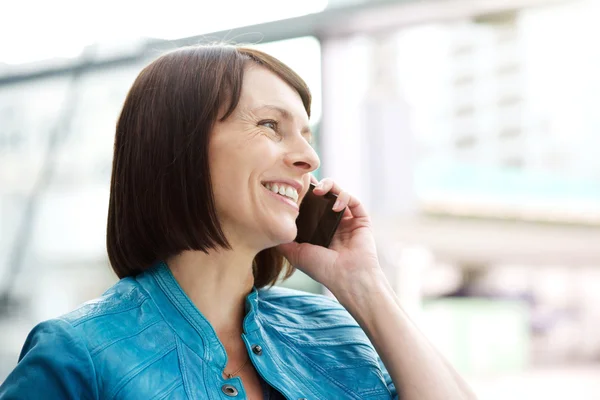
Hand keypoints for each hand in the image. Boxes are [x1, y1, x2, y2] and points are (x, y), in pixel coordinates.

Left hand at [277, 178, 383, 297]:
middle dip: (315, 185)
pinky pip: (354, 200)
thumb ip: (284, 241)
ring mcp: (348, 220)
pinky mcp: (361, 219)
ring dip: (330, 185)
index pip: (310, 206)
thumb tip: (268, 229)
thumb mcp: (296, 254)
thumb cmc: (322, 269)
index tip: (293, 185)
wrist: (347, 277)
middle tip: (305, 180)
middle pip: (324, 196)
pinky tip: (336, 205)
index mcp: (319, 230)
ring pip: (339, 193)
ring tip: (319, 190)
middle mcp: (333, 223)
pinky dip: (344, 197)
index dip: (303, 195)